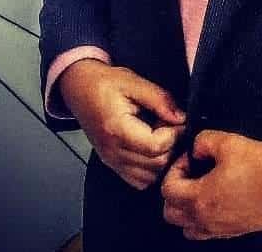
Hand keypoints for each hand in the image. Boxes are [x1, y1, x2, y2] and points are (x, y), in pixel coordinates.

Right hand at [59, 59, 185, 190]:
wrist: (80, 88)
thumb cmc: (105, 83)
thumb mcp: (134, 82)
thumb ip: (160, 99)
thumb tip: (181, 117)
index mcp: (117, 129)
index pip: (156, 146)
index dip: (175, 134)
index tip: (179, 120)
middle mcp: (112, 151)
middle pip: (156, 164)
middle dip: (172, 145)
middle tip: (171, 125)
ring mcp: (111, 161)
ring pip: (150, 177)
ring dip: (163, 158)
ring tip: (161, 134)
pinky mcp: (113, 164)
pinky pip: (139, 180)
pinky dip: (152, 169)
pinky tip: (153, 147)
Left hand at [161, 130, 261, 239]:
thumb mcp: (229, 142)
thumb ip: (204, 142)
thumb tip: (196, 148)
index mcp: (199, 199)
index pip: (167, 189)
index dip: (175, 168)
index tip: (192, 157)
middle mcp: (205, 220)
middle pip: (171, 213)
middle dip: (175, 191)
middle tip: (192, 173)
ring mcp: (220, 229)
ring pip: (187, 227)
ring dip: (186, 209)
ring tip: (201, 188)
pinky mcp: (235, 231)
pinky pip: (206, 232)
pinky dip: (203, 219)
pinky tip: (217, 199)